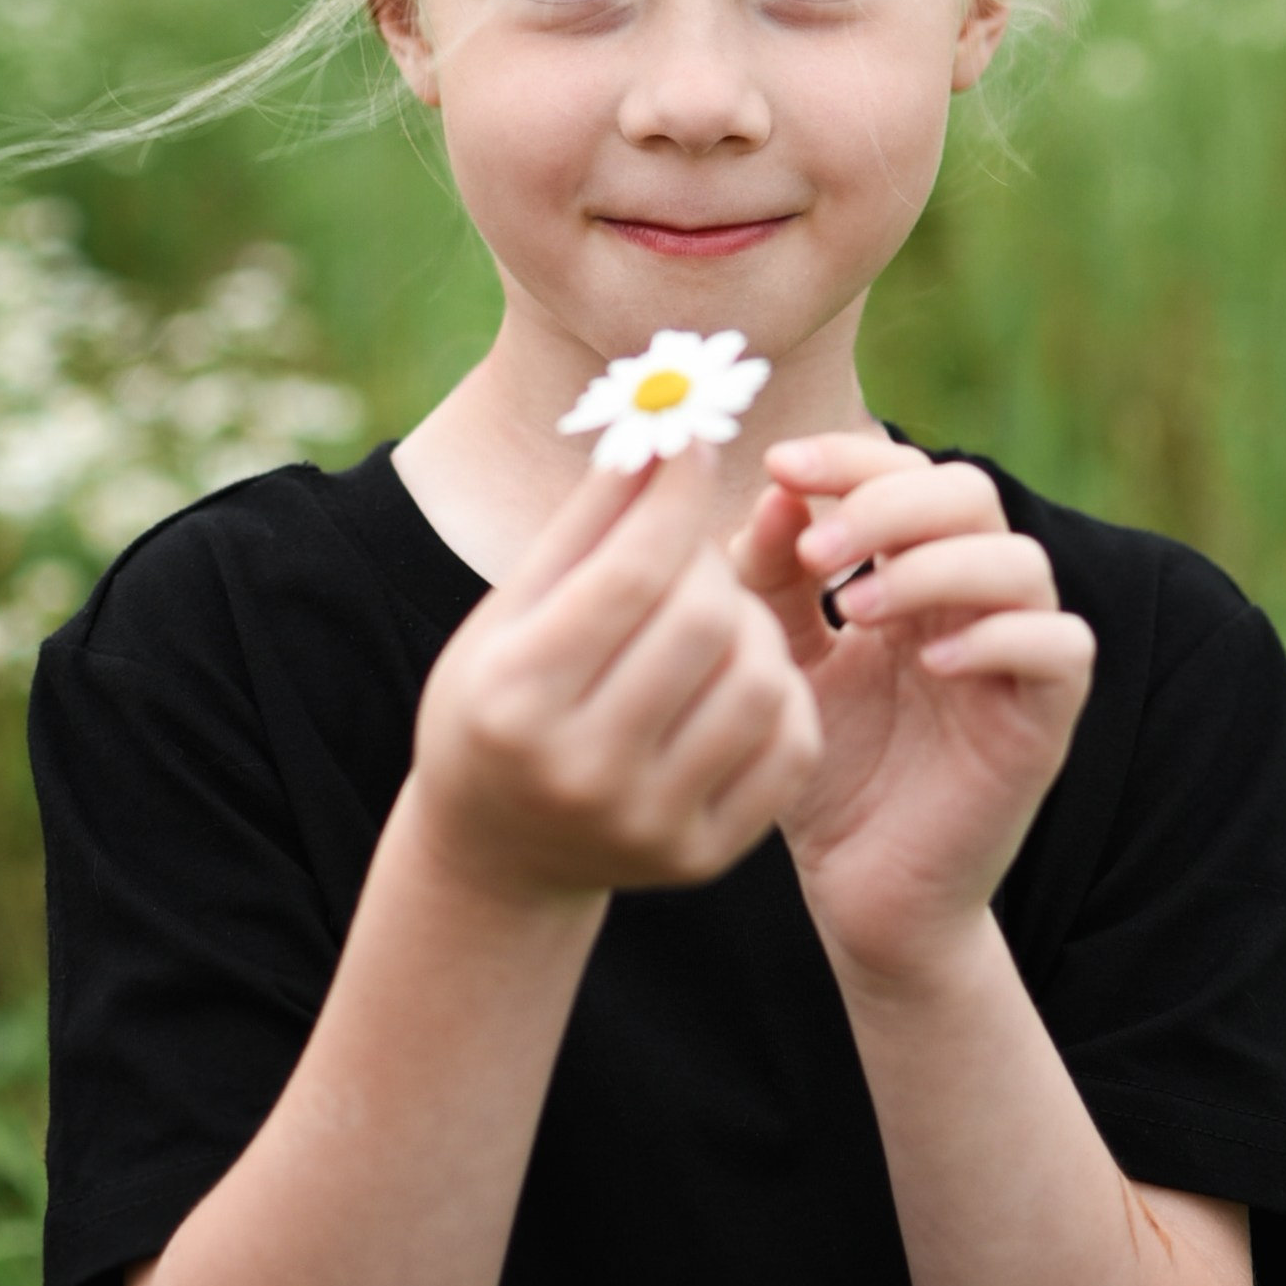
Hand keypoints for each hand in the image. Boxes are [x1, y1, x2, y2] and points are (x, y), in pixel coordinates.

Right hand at [410, 451, 821, 902]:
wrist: (496, 853)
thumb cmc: (499, 702)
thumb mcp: (511, 612)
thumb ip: (588, 522)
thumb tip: (664, 429)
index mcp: (513, 699)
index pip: (628, 573)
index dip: (674, 496)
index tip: (692, 445)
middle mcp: (579, 772)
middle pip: (704, 622)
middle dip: (709, 561)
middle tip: (688, 552)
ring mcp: (647, 823)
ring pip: (759, 682)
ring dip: (751, 626)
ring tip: (711, 620)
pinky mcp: (703, 856)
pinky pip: (789, 746)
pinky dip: (779, 692)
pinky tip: (736, 678)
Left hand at [731, 434, 1093, 989]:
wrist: (860, 889)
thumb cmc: (822, 771)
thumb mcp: (777, 662)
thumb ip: (768, 580)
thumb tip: (774, 491)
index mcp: (910, 573)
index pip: (904, 472)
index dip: (850, 457)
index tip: (778, 464)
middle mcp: (973, 602)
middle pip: (971, 494)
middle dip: (890, 503)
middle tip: (815, 547)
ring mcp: (1017, 659)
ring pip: (1021, 563)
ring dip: (936, 567)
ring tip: (854, 608)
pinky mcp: (1045, 722)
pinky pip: (1062, 650)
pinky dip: (1003, 639)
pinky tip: (930, 662)